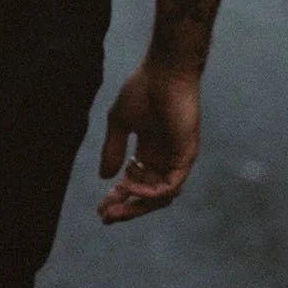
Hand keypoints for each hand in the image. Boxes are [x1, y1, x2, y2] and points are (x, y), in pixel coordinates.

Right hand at [97, 57, 201, 223]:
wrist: (164, 71)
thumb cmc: (143, 89)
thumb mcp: (120, 123)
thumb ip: (113, 149)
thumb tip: (105, 177)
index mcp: (149, 151)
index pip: (135, 183)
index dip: (118, 197)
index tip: (101, 208)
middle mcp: (164, 159)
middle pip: (147, 196)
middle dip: (126, 208)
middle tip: (105, 216)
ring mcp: (176, 159)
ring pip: (160, 197)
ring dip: (136, 205)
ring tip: (114, 208)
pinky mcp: (186, 156)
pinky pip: (170, 186)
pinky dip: (150, 193)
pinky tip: (129, 187)